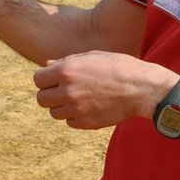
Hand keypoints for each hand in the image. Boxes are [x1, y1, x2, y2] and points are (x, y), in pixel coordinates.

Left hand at [32, 51, 176, 130]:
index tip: (54, 79)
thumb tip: (47, 65)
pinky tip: (88, 108)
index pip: (37, 79)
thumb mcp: (92, 56)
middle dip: (49, 94)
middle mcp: (67, 91)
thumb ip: (66, 61)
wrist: (141, 88)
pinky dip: (75, 117)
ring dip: (61, 107)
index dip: (45, 79)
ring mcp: (76, 109)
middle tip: (63, 91)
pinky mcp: (86, 123)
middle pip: (41, 99)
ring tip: (78, 99)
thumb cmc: (118, 67)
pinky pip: (69, 122)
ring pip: (54, 113)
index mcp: (66, 71)